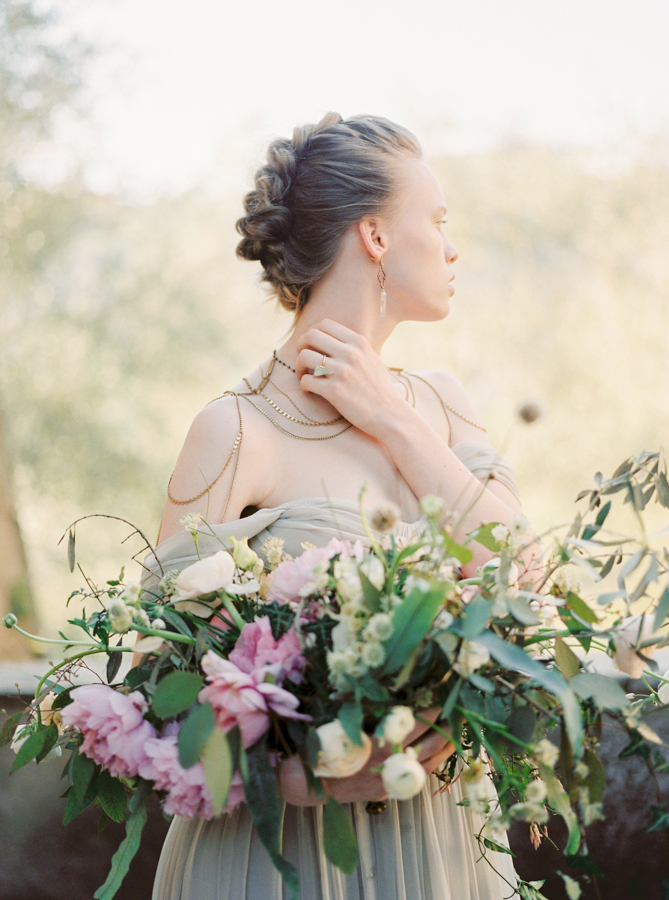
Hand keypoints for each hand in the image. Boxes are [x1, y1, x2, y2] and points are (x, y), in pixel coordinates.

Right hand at [278, 706, 455, 806]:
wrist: (309, 781)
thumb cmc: (324, 743)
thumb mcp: (343, 719)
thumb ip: (368, 707)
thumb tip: (388, 686)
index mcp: (379, 740)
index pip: (415, 723)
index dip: (431, 710)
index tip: (441, 697)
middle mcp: (389, 762)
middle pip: (428, 742)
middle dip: (444, 726)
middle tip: (455, 711)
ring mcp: (391, 779)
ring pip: (429, 764)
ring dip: (444, 747)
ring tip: (455, 733)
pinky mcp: (388, 791)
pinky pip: (418, 779)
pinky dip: (432, 765)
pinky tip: (439, 756)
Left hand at [294, 319, 404, 437]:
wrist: (389, 414)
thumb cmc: (379, 389)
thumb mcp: (371, 359)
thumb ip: (353, 347)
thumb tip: (330, 339)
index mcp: (359, 343)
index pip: (325, 324)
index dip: (312, 333)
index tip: (311, 346)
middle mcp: (350, 354)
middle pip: (311, 335)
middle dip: (300, 346)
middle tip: (303, 360)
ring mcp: (342, 372)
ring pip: (304, 356)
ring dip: (299, 366)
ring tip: (304, 375)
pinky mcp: (335, 391)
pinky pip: (306, 380)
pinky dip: (304, 385)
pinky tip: (310, 390)